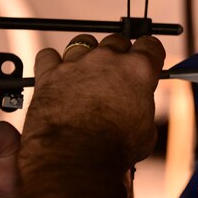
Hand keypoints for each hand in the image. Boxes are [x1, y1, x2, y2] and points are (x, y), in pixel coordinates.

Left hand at [22, 34, 165, 171]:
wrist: (76, 156)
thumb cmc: (113, 148)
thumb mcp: (146, 131)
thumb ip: (143, 109)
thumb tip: (138, 111)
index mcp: (138, 70)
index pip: (150, 45)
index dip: (150, 54)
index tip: (147, 61)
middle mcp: (108, 60)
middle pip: (117, 40)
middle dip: (118, 54)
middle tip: (116, 73)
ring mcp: (77, 64)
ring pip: (83, 42)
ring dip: (87, 54)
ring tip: (85, 72)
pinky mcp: (49, 74)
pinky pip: (48, 56)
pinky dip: (52, 63)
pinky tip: (57, 74)